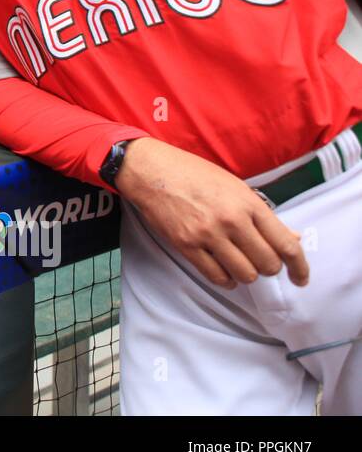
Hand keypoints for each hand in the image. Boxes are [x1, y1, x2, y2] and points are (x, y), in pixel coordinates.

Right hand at [115, 137, 308, 289]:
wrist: (152, 171)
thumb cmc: (194, 174)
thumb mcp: (235, 187)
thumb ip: (262, 214)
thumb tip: (292, 237)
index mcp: (248, 203)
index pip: (286, 244)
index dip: (299, 267)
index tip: (300, 278)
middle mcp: (231, 220)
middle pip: (267, 264)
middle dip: (268, 268)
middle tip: (259, 262)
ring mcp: (208, 234)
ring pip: (244, 274)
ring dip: (246, 274)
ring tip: (239, 264)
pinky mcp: (186, 245)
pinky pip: (216, 276)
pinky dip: (225, 280)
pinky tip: (224, 272)